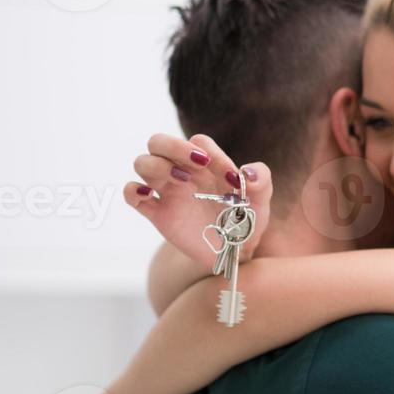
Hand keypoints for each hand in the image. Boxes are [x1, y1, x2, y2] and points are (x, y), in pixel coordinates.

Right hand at [124, 133, 273, 271]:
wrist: (234, 251)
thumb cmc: (246, 218)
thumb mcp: (261, 201)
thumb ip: (261, 180)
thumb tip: (247, 173)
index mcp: (207, 165)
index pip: (198, 143)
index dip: (212, 152)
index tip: (230, 176)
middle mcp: (183, 172)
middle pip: (158, 142)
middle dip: (173, 146)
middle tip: (197, 165)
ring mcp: (167, 191)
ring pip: (142, 163)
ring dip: (156, 166)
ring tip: (182, 181)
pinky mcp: (156, 213)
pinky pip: (131, 195)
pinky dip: (133, 191)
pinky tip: (148, 196)